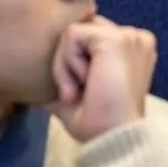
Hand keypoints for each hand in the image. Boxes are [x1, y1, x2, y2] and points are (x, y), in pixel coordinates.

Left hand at [47, 16, 156, 142]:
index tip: (81, 93)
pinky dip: (66, 62)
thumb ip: (65, 75)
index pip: (91, 36)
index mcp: (133, 49)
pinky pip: (71, 34)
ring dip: (66, 64)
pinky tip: (80, 83)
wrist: (113, 138)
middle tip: (74, 94)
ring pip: (73, 31)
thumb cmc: (99, 124)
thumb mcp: (79, 92)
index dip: (76, 60)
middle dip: (69, 60)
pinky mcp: (114, 38)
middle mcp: (135, 37)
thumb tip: (31, 79)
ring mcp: (128, 35)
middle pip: (83, 28)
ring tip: (76, 91)